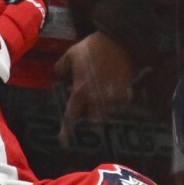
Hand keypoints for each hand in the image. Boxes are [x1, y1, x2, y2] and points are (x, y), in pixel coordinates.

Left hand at [54, 31, 135, 146]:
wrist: (119, 42)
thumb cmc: (92, 48)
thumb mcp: (71, 54)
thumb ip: (61, 68)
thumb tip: (57, 76)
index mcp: (81, 91)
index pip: (72, 115)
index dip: (67, 130)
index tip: (64, 142)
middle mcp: (97, 99)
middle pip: (94, 121)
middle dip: (91, 121)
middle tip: (91, 112)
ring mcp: (113, 98)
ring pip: (107, 114)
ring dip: (104, 109)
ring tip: (104, 97)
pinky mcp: (126, 94)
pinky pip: (120, 105)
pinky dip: (117, 102)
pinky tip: (115, 90)